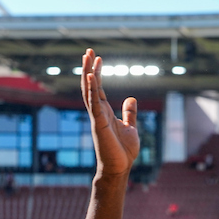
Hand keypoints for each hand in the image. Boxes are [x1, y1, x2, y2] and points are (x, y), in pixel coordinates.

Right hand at [81, 49, 139, 177]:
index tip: (98, 57)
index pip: (98, 88)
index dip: (98, 72)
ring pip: (89, 91)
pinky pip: (94, 103)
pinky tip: (92, 76)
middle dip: (88, 68)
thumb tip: (131, 99)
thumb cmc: (123, 152)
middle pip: (90, 86)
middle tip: (87, 51)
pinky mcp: (99, 123)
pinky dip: (92, 89)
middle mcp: (98, 112)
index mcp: (104, 112)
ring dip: (88, 73)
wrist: (120, 168)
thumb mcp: (130, 127)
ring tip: (87, 57)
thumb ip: (129, 113)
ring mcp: (97, 117)